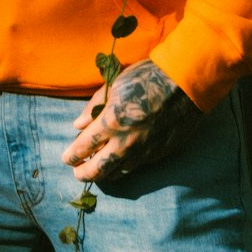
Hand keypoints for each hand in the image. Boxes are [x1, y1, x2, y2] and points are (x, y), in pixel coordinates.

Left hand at [62, 60, 202, 182]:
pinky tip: (119, 162)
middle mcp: (125, 142)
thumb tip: (78, 124)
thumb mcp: (116, 84)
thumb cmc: (148, 77)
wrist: (185, 84)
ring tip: (96, 170)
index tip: (66, 158)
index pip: (84, 146)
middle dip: (84, 173)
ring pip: (117, 172)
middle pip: (98, 169)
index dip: (71, 155)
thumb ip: (95, 105)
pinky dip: (123, 166)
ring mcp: (142, 151)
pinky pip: (135, 166)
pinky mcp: (157, 154)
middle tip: (77, 172)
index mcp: (111, 122)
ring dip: (104, 173)